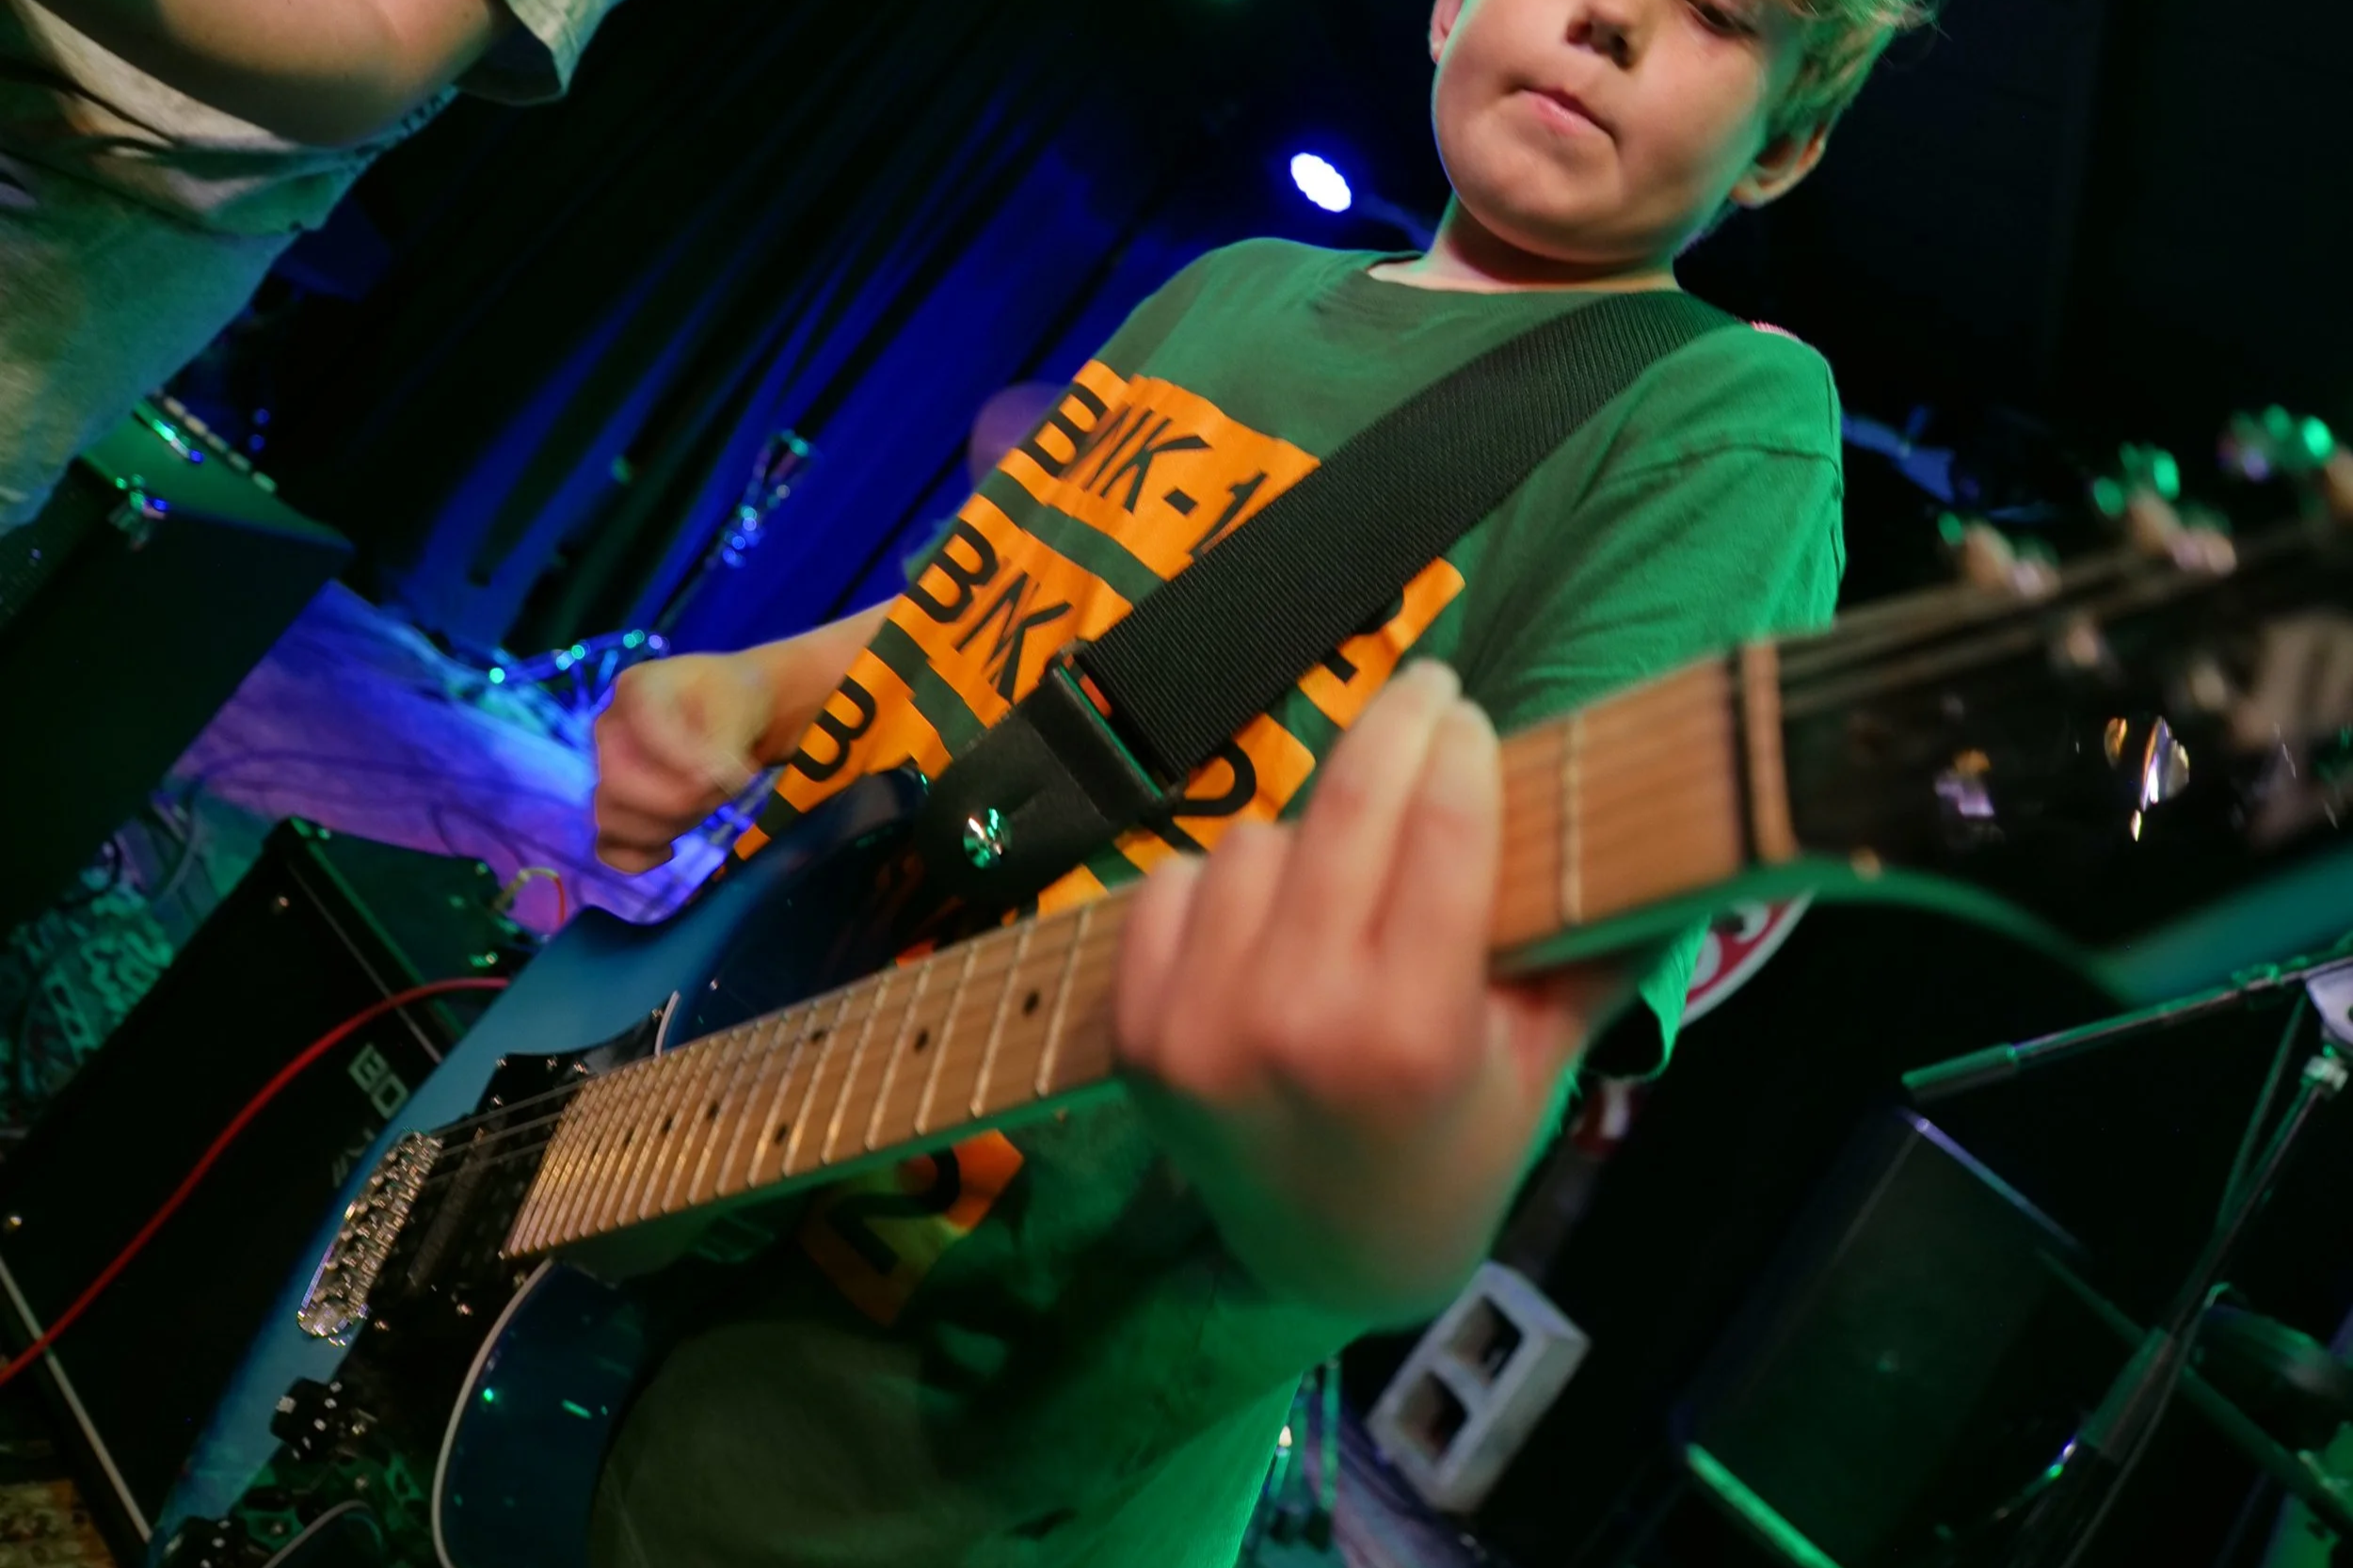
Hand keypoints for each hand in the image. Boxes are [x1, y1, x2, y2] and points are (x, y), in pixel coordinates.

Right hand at [592, 653, 769, 872]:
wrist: (735, 716)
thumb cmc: (735, 701)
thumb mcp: (742, 705)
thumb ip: (723, 743)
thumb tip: (709, 781)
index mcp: (637, 689)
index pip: (647, 736)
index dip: (692, 763)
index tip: (739, 771)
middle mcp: (610, 728)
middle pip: (619, 785)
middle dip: (682, 799)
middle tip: (727, 788)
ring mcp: (606, 768)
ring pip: (612, 819)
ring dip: (669, 825)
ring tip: (708, 803)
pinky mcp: (617, 805)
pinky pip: (608, 845)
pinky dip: (638, 856)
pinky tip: (670, 849)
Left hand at [1113, 660, 1624, 1319]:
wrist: (1324, 1261)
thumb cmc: (1453, 1147)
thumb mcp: (1543, 1061)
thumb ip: (1601, 949)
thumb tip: (1695, 836)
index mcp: (1413, 1033)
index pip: (1442, 830)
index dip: (1459, 751)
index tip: (1469, 714)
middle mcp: (1297, 1021)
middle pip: (1347, 807)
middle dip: (1396, 728)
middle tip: (1426, 692)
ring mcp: (1200, 1025)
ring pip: (1259, 839)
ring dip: (1307, 835)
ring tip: (1346, 865)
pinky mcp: (1135, 1032)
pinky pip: (1173, 882)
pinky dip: (1220, 883)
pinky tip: (1265, 912)